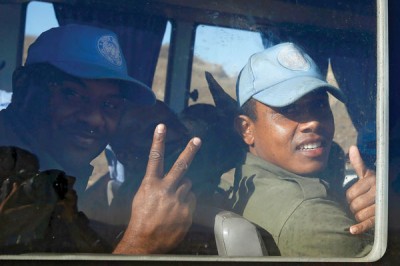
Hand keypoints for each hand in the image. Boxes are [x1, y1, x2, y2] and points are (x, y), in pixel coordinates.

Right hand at [113, 124, 200, 253]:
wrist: (145, 241)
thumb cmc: (141, 217)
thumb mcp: (142, 196)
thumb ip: (156, 184)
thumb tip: (169, 177)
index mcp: (151, 184)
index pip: (155, 158)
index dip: (159, 141)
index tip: (162, 126)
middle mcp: (165, 190)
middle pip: (181, 166)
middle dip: (189, 151)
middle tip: (197, 140)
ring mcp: (178, 201)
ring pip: (187, 185)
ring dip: (183, 190)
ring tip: (172, 202)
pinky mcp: (187, 212)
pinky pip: (191, 199)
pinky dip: (187, 202)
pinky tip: (177, 212)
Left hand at [346, 145, 375, 234]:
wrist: (395, 202)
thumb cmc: (378, 187)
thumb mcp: (370, 174)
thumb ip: (359, 163)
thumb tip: (352, 148)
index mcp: (373, 181)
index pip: (349, 194)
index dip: (348, 198)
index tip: (352, 198)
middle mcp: (378, 192)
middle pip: (353, 205)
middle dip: (352, 207)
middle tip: (357, 206)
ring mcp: (381, 206)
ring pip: (359, 214)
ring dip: (357, 216)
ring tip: (363, 212)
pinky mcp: (382, 218)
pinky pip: (368, 223)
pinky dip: (359, 228)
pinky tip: (352, 230)